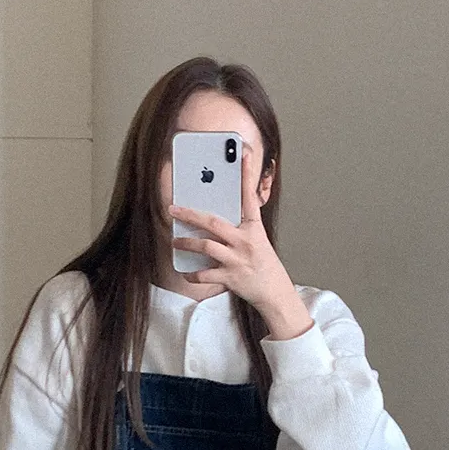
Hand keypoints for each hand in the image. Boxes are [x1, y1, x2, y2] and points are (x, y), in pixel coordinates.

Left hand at [168, 150, 312, 339]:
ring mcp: (237, 260)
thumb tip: (215, 220)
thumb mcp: (258, 241)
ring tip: (175, 241)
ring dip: (186, 243)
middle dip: (190, 215)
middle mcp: (245, 242)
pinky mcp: (230, 278)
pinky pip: (204, 275)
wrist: (275, 294)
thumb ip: (240, 228)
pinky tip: (186, 273)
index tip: (242, 155)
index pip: (249, 197)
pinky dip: (192, 275)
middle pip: (213, 223)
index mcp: (254, 229)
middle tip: (173, 209)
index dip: (246, 175)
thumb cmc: (264, 265)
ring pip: (205, 247)